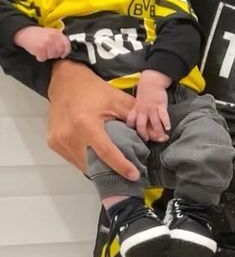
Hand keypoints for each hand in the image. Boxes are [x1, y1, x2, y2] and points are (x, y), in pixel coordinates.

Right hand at [14, 26, 70, 61]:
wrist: (24, 32)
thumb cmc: (37, 34)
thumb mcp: (51, 33)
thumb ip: (59, 40)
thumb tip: (66, 50)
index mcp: (57, 33)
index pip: (67, 45)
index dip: (65, 51)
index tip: (62, 54)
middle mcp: (53, 37)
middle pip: (60, 52)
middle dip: (55, 54)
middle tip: (49, 52)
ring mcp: (47, 43)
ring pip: (52, 56)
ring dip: (47, 56)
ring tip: (42, 50)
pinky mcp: (40, 48)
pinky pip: (43, 58)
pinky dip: (40, 57)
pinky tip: (37, 52)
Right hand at [47, 59, 141, 180]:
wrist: (64, 81)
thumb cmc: (92, 89)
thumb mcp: (117, 100)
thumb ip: (137, 118)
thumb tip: (158, 136)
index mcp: (85, 123)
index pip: (105, 152)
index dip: (121, 165)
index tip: (134, 175)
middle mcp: (69, 134)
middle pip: (93, 162)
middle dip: (111, 171)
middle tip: (127, 173)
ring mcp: (59, 140)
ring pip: (83, 164)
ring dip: (99, 168)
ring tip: (115, 168)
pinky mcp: (53, 143)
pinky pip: (74, 159)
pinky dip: (87, 161)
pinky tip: (99, 159)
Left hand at [128, 69, 171, 141]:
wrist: (151, 82)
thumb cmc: (146, 92)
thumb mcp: (138, 101)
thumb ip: (138, 110)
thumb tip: (142, 120)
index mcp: (136, 110)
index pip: (131, 121)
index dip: (132, 129)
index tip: (137, 134)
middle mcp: (142, 111)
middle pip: (141, 126)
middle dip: (145, 135)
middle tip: (149, 140)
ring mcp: (151, 109)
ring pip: (153, 123)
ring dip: (158, 132)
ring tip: (162, 138)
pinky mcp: (160, 106)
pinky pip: (163, 116)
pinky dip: (166, 122)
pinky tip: (168, 128)